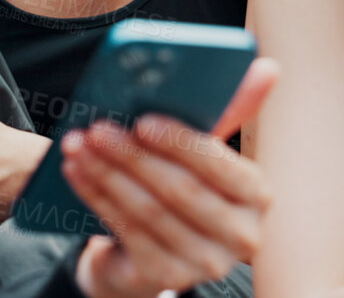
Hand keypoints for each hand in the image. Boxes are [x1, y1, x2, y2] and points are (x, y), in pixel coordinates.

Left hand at [71, 58, 278, 297]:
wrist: (153, 248)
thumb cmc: (183, 184)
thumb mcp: (203, 150)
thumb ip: (229, 110)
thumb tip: (267, 67)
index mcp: (257, 195)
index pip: (221, 167)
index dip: (181, 143)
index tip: (142, 120)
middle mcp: (242, 236)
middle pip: (181, 191)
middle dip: (133, 157)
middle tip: (96, 129)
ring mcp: (206, 264)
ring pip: (149, 212)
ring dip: (107, 175)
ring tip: (78, 146)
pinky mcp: (169, 279)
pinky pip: (127, 233)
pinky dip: (97, 199)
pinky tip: (76, 174)